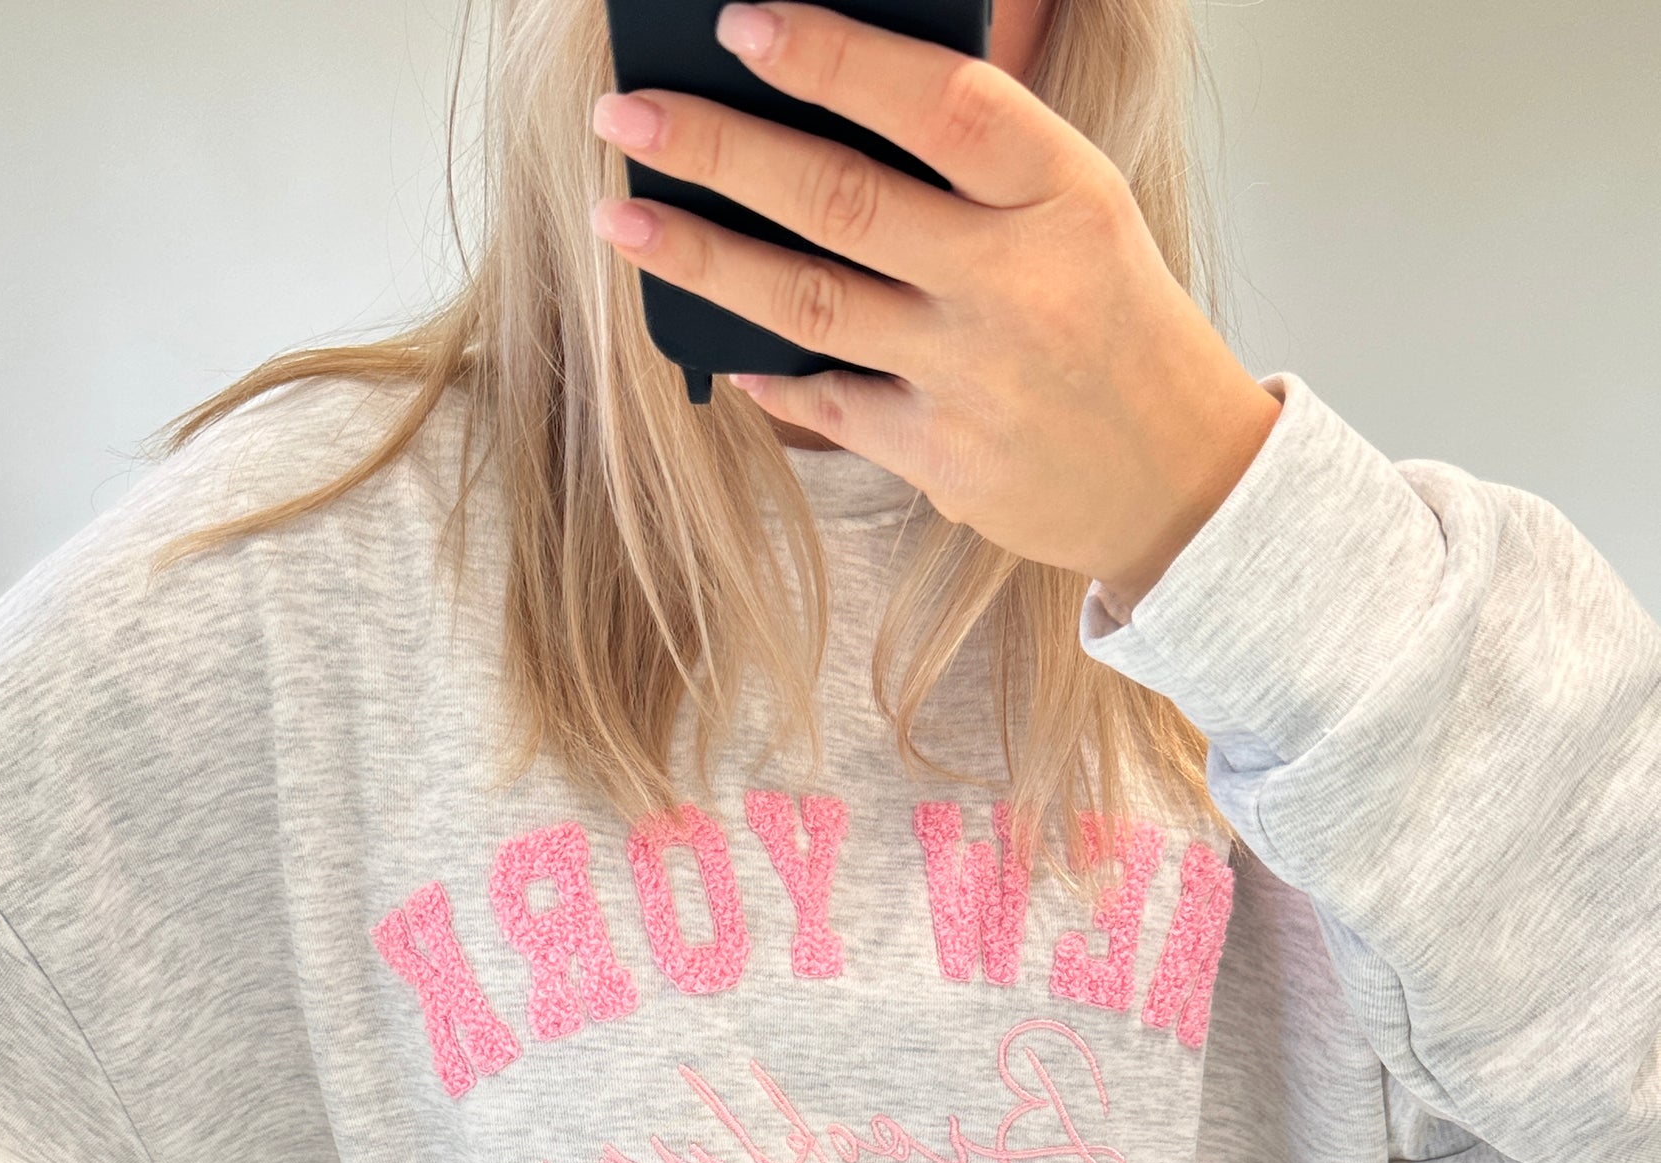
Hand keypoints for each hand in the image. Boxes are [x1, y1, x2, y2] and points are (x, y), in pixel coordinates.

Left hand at [589, 0, 1280, 616]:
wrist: (1178, 477)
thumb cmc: (1107, 319)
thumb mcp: (1075, 210)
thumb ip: (973, 160)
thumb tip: (819, 106)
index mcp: (1062, 191)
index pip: (939, 102)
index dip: (833, 59)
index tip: (738, 24)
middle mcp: (1017, 281)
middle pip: (843, 199)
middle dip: (720, 151)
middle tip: (626, 118)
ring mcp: (975, 376)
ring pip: (812, 302)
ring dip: (703, 258)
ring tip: (624, 219)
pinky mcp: (944, 459)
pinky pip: (829, 402)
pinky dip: (766, 369)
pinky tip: (713, 342)